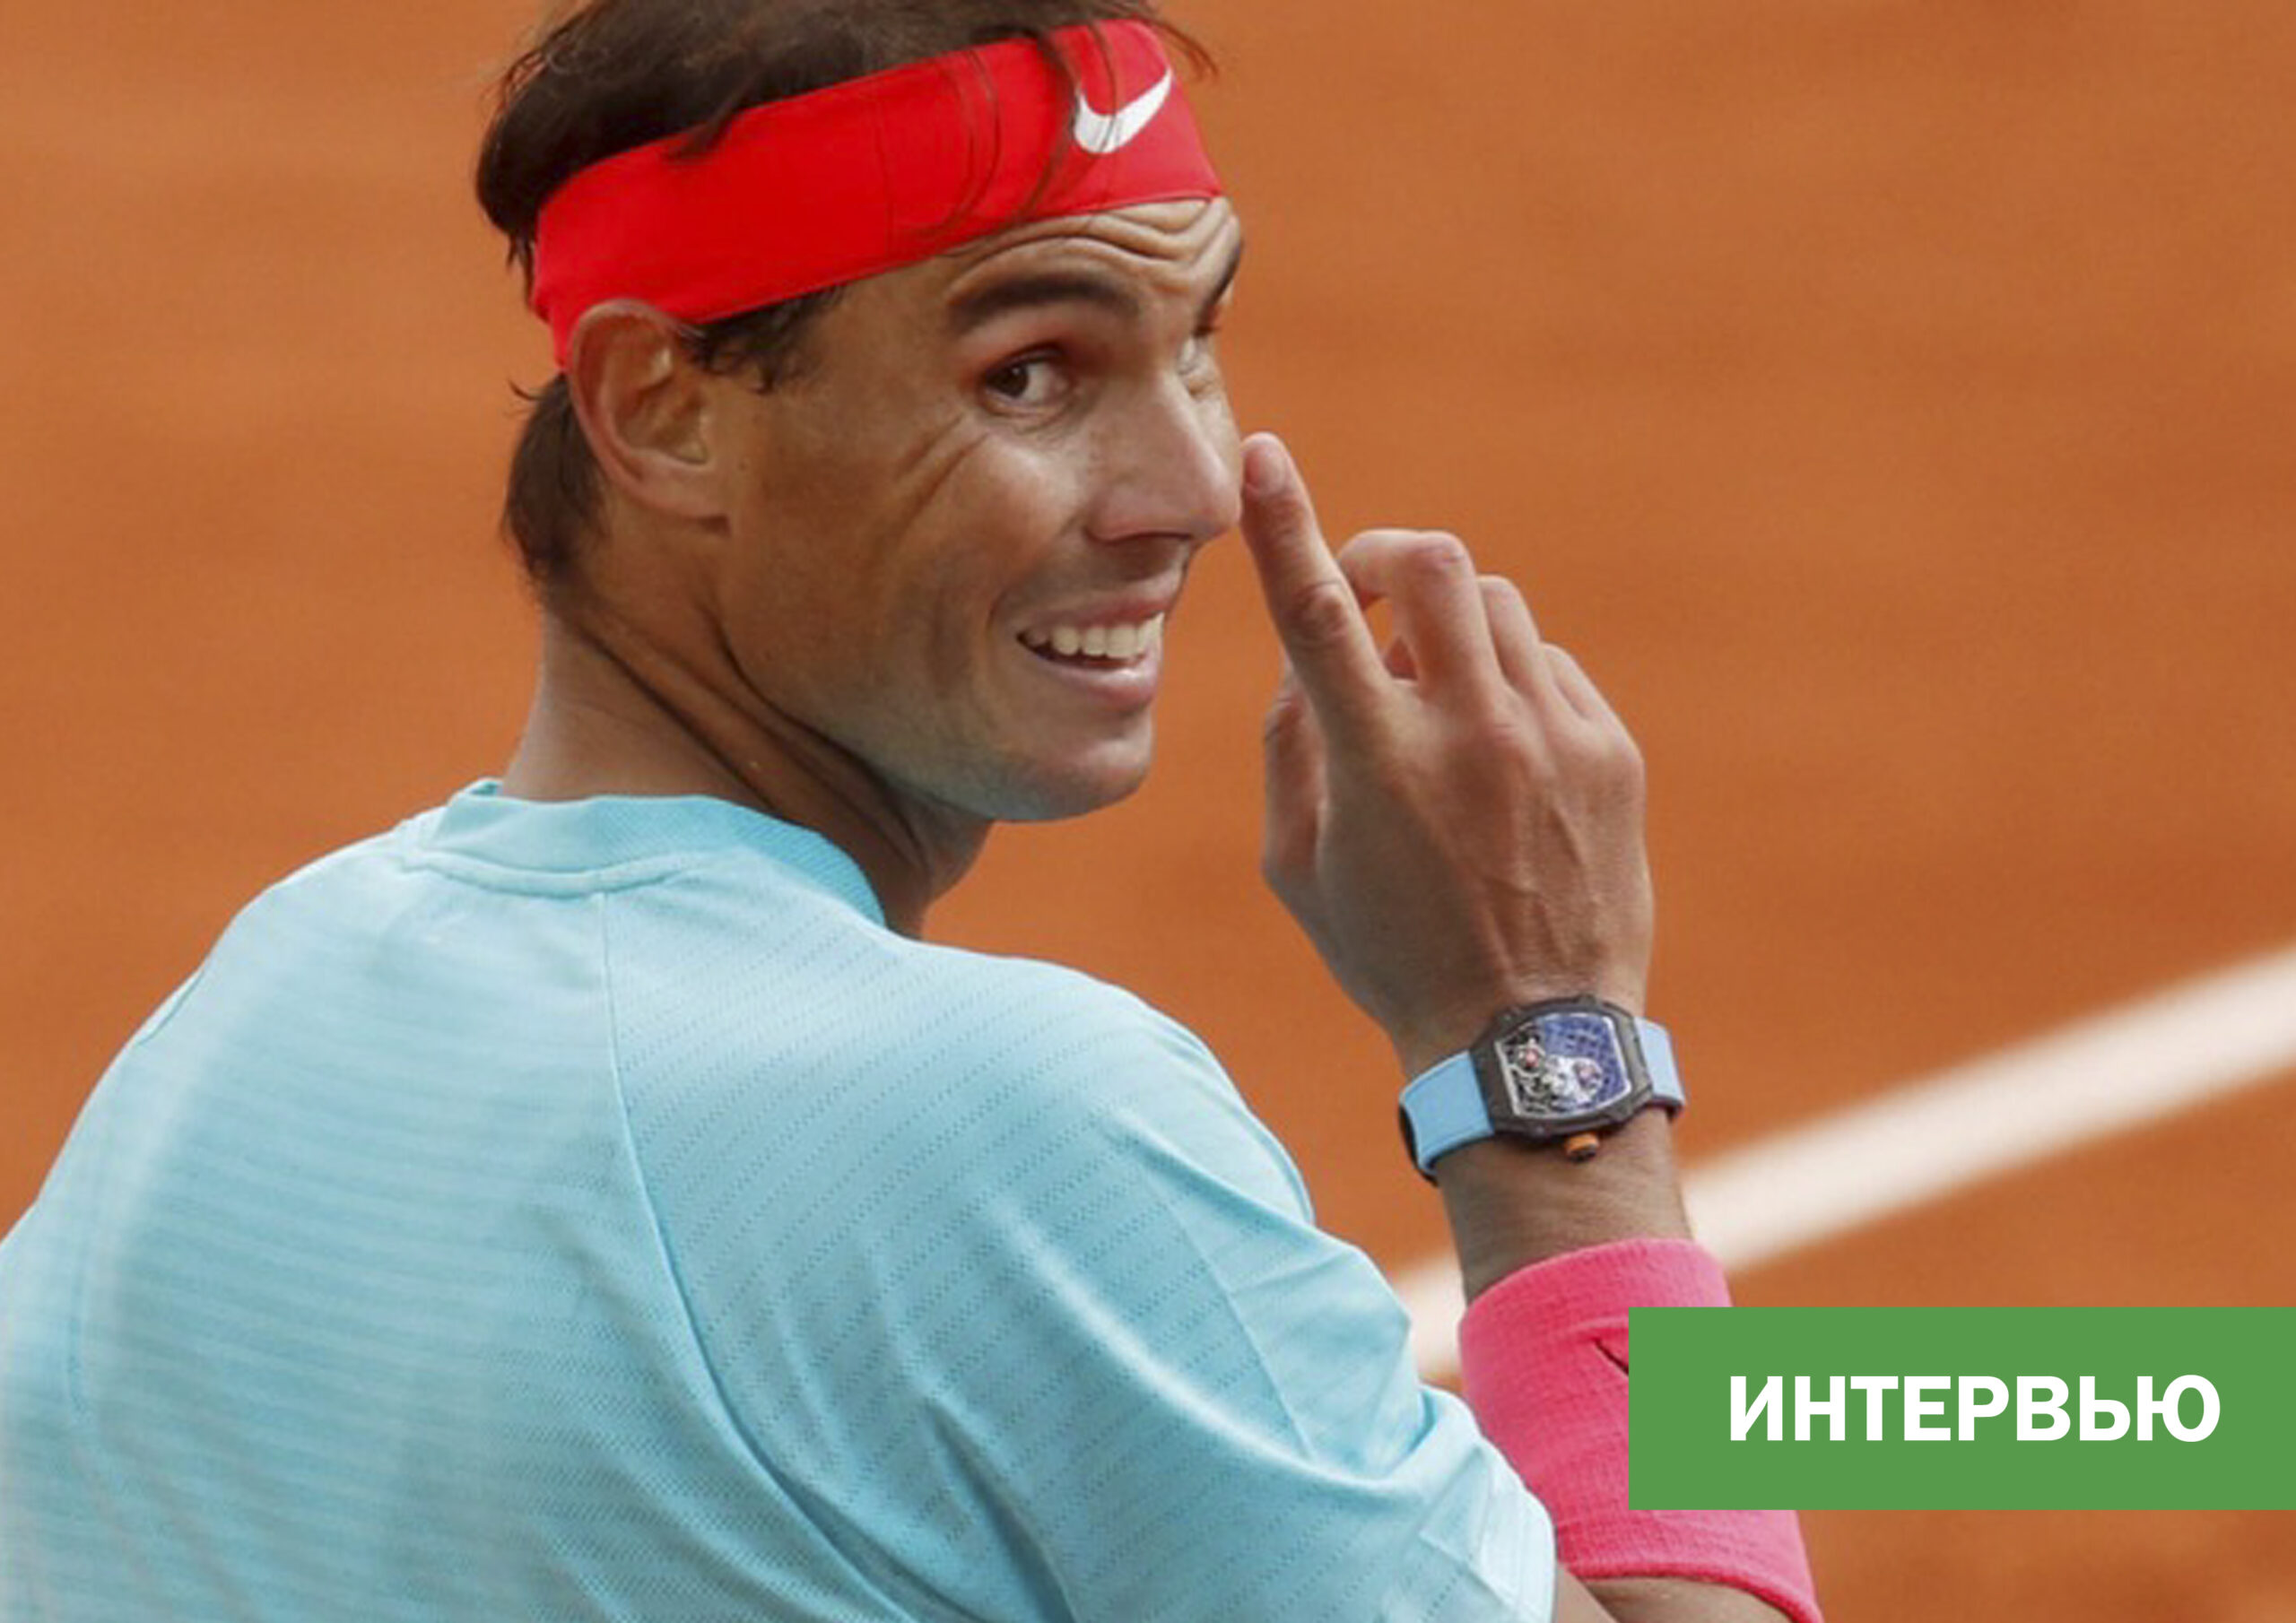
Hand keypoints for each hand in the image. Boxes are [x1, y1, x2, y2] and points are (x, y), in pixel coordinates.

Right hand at [1238, 433, 1655, 1077]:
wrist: (1530, 1041)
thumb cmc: (1392, 956)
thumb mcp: (1299, 867)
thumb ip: (1290, 746)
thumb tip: (1307, 659)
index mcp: (1379, 765)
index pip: (1319, 617)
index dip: (1287, 526)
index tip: (1265, 457)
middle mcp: (1472, 735)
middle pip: (1436, 567)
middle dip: (1388, 558)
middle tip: (1369, 597)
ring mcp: (1553, 739)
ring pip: (1497, 608)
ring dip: (1449, 631)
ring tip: (1433, 707)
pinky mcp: (1611, 755)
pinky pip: (1550, 667)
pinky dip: (1510, 685)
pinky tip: (1499, 758)